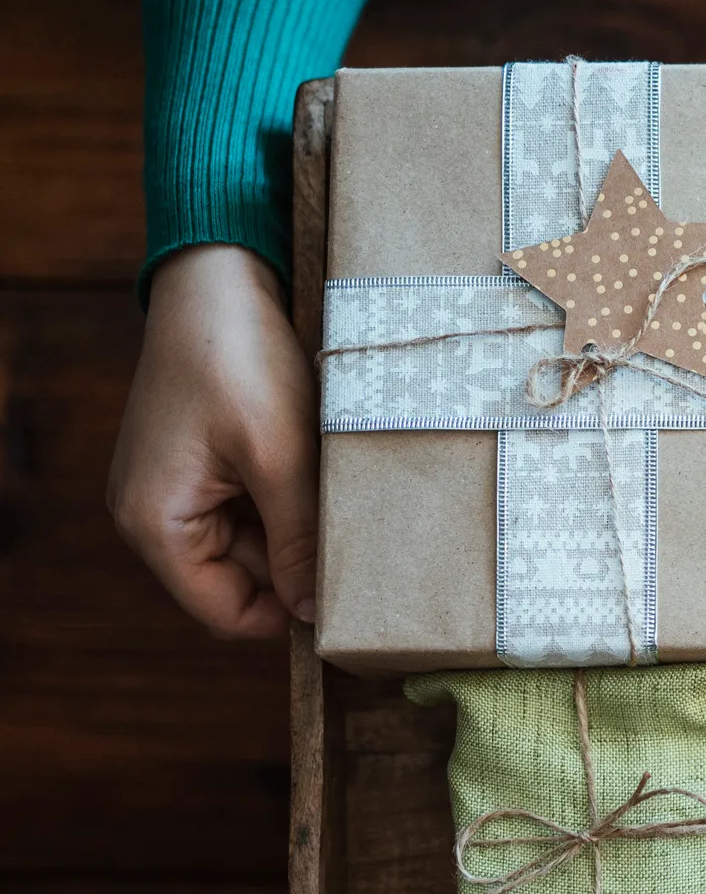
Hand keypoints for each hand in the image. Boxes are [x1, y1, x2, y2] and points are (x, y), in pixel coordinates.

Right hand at [108, 244, 317, 636]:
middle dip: (300, 565)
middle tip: (364, 546)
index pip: (225, 612)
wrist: (217, 278)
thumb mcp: (280, 459)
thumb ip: (298, 541)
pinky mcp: (201, 462)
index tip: (349, 602)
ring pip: (255, 542)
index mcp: (155, 525)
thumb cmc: (238, 361)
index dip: (286, 616)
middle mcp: (153, 514)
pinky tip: (322, 475)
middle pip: (242, 579)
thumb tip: (312, 611)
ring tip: (341, 498)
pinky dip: (289, 499)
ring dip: (300, 528)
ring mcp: (176, 487)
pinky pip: (252, 504)